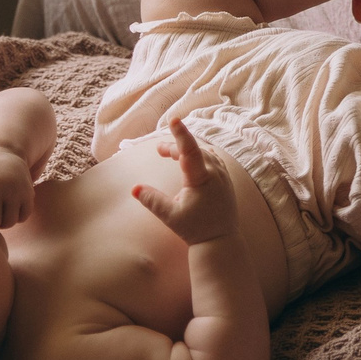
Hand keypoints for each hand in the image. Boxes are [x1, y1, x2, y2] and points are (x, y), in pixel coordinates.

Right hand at [135, 119, 237, 245]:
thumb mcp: (170, 216)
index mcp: (201, 179)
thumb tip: (135, 188)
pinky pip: (212, 157)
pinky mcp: (225, 178)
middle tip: (158, 151)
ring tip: (169, 153)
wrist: (220, 240)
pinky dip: (198, 154)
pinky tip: (189, 159)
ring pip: (204, 152)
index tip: (174, 119)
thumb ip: (153, 200)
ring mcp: (223, 174)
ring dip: (186, 150)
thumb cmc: (195, 229)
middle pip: (193, 150)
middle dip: (175, 147)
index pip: (190, 150)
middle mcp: (215, 173)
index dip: (181, 134)